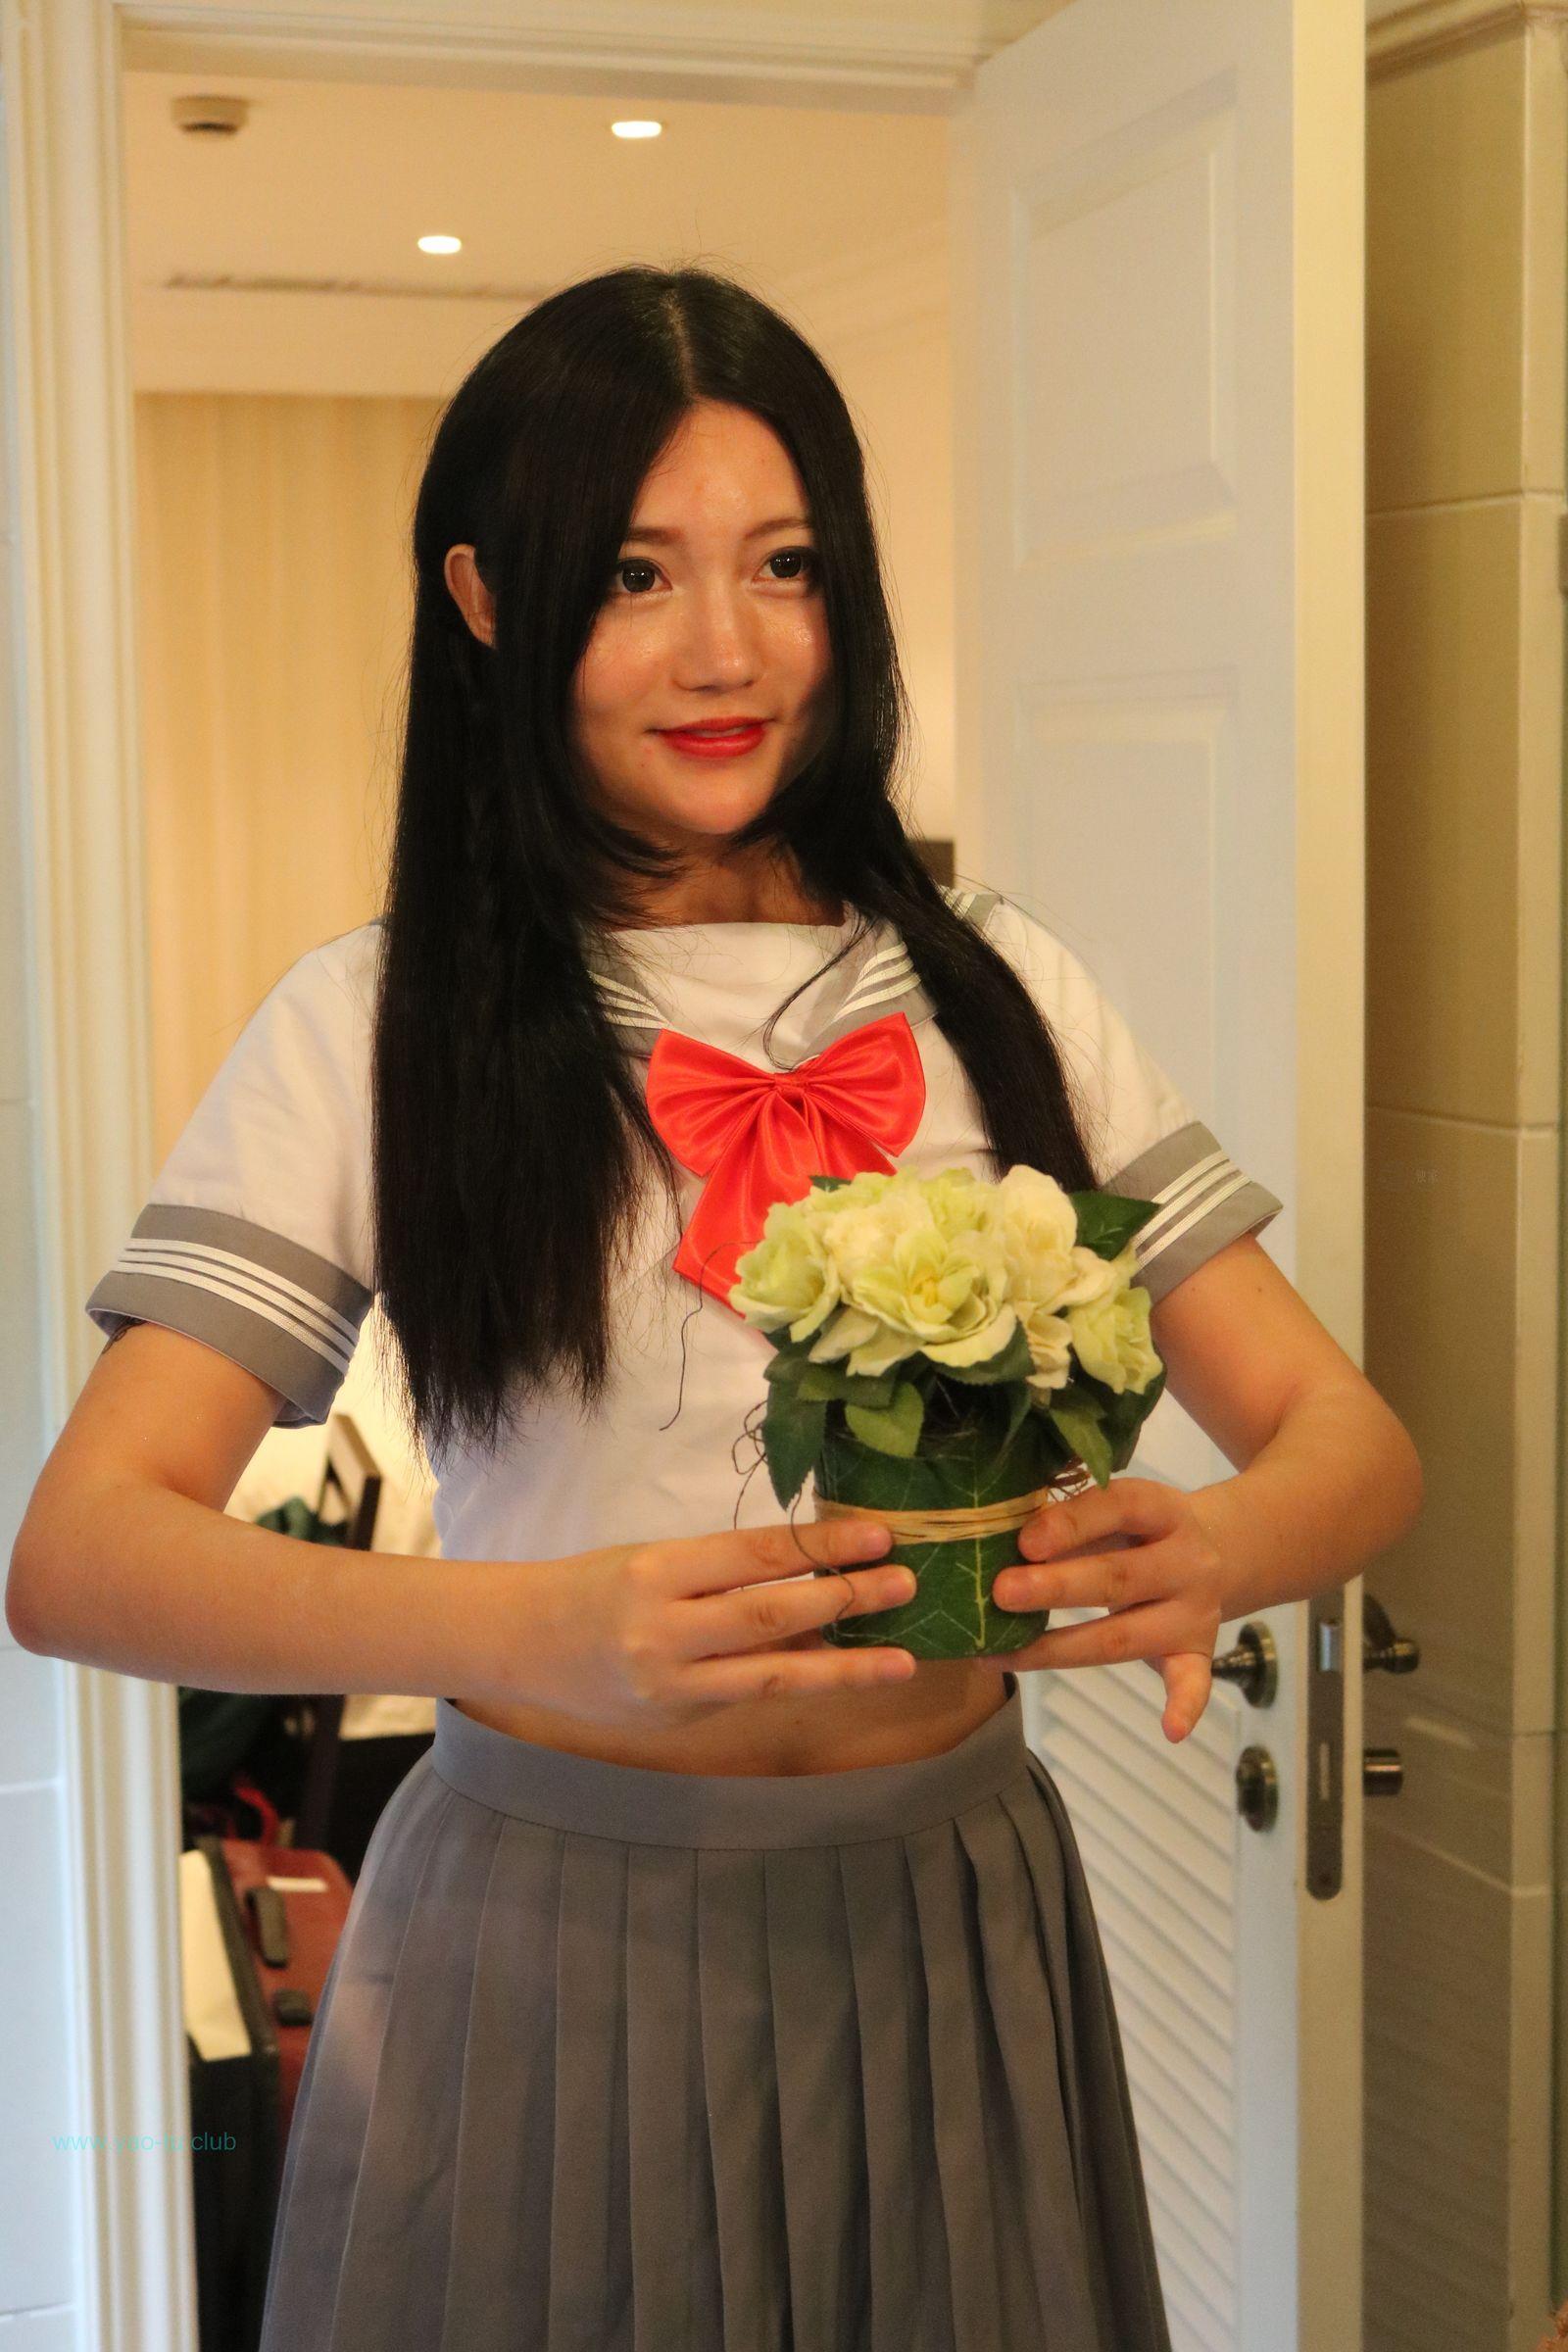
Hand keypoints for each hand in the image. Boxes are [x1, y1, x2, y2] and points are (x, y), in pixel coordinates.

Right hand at [525, 1518, 918, 1729]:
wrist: (518, 1644)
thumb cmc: (591, 1586)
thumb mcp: (653, 1560)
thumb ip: (724, 1573)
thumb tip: (815, 1571)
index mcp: (658, 1571)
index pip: (757, 1554)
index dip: (823, 1545)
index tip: (878, 1535)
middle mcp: (664, 1630)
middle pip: (773, 1614)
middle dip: (847, 1599)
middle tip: (907, 1584)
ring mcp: (671, 1684)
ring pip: (774, 1673)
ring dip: (845, 1665)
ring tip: (902, 1658)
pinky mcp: (678, 1720)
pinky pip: (750, 1695)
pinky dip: (800, 1680)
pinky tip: (844, 1672)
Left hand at [982, 1477, 1229, 1743]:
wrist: (1214, 1553)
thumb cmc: (1138, 1531)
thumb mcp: (1115, 1512)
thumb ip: (1069, 1523)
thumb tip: (993, 1540)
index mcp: (1163, 1510)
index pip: (1119, 1508)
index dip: (1072, 1524)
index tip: (1025, 1541)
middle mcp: (1185, 1561)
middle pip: (1118, 1578)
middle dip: (1056, 1587)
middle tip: (1001, 1592)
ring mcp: (1194, 1611)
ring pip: (1124, 1636)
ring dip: (1061, 1648)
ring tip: (1006, 1654)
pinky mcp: (1198, 1652)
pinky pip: (1194, 1682)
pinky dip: (1185, 1706)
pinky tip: (1170, 1731)